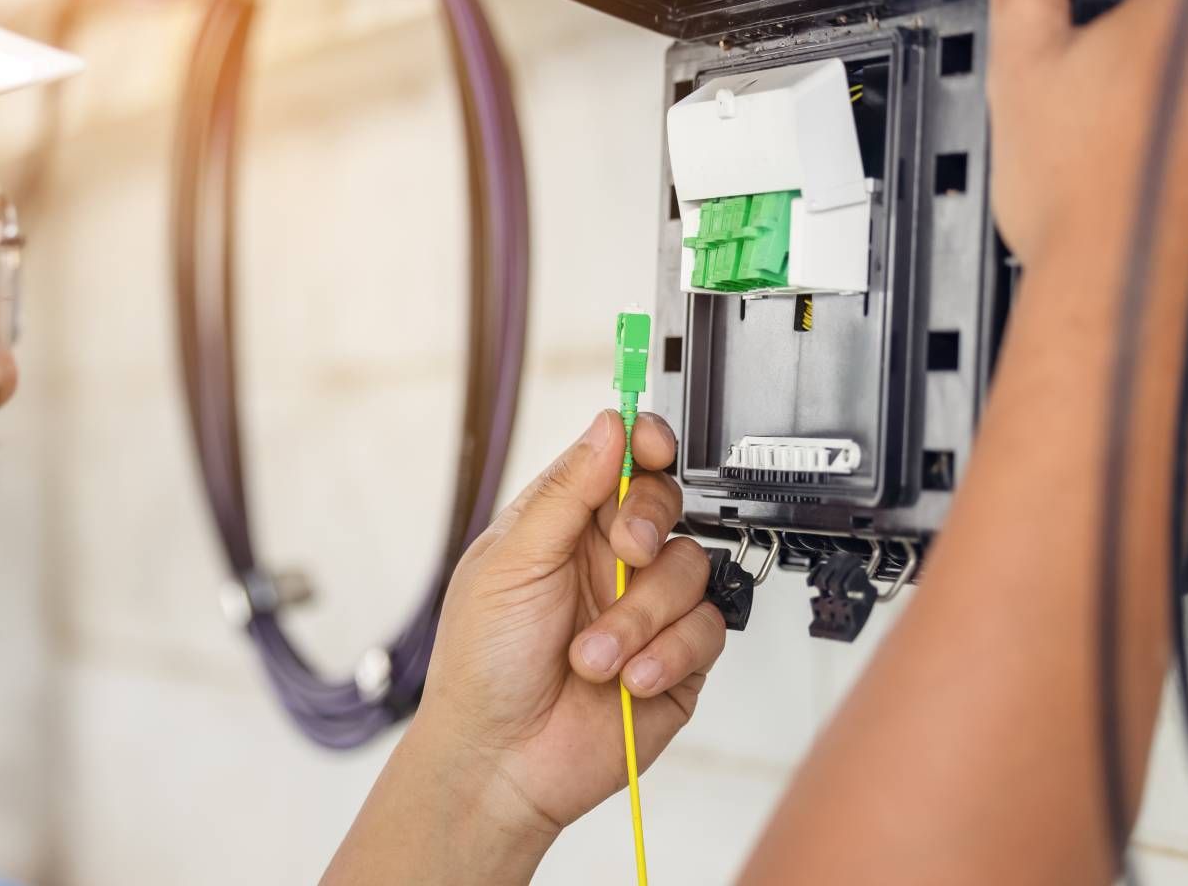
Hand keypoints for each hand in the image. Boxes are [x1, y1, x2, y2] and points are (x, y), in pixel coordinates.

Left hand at [406, 409, 724, 833]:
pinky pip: (705, 632)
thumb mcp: (510, 563)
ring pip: (690, 569)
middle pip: (666, 504)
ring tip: (593, 656)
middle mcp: (610, 561)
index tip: (653, 446)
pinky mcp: (676, 661)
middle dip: (648, 524)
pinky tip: (628, 679)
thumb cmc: (483, 665)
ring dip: (641, 616)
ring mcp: (645, 610)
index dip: (645, 444)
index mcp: (565, 526)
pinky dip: (667, 654)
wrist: (500, 761)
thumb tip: (609, 425)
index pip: (620, 462)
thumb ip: (565, 492)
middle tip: (625, 554)